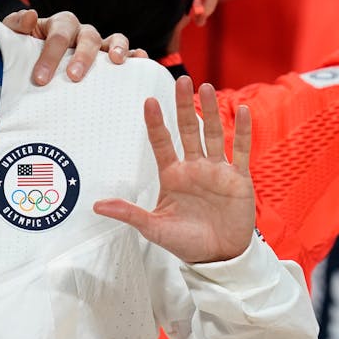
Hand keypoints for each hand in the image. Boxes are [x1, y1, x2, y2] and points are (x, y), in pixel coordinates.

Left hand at [3, 9, 142, 83]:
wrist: (34, 70)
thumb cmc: (25, 53)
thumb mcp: (14, 39)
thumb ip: (17, 26)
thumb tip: (31, 15)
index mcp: (58, 25)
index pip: (57, 36)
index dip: (50, 56)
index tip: (41, 78)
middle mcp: (81, 32)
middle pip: (87, 37)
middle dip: (82, 57)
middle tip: (73, 77)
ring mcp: (100, 45)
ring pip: (114, 39)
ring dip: (117, 48)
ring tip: (116, 62)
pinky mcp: (112, 58)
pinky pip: (129, 54)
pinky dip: (136, 56)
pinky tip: (141, 63)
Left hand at [94, 77, 254, 262]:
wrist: (218, 257)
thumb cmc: (185, 242)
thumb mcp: (153, 228)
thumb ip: (129, 213)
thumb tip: (96, 206)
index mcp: (172, 175)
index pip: (162, 143)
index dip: (156, 123)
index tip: (148, 101)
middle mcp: (194, 167)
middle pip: (188, 130)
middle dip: (184, 106)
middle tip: (181, 80)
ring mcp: (217, 170)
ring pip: (213, 134)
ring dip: (210, 111)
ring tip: (206, 87)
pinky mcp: (238, 178)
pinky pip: (241, 150)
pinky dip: (242, 131)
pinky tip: (241, 111)